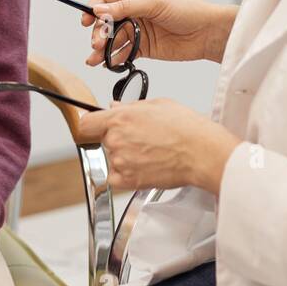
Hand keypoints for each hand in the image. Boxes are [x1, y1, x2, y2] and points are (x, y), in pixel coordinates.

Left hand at [75, 97, 241, 193]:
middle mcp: (116, 139)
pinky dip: (126, 174)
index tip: (96, 126)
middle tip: (141, 137)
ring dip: (125, 156)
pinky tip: (144, 166)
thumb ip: (130, 106)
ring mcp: (121, 161)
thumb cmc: (186, 127)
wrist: (201, 152)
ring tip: (150, 151)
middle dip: (118, 138)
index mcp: (120, 117)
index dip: (91, 125)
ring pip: (112, 158)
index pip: (86, 124)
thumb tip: (115, 107)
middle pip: (103, 140)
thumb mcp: (157, 104)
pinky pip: (116, 178)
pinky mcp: (129, 180)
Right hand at [81, 0, 236, 65]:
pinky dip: (113, 59)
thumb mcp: (154, 4)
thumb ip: (125, 8)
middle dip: (98, 33)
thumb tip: (98, 9)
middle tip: (97, 44)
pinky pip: (123, 53)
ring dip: (101, 49)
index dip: (93, 9)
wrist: (206, 33)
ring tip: (94, 59)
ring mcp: (137, 29)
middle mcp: (132, 10)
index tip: (87, 21)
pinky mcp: (142, 47)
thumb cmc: (186, 10)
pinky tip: (107, 64)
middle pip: (105, 21)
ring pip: (112, 39)